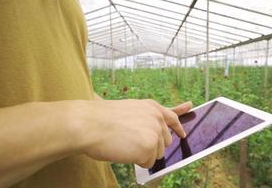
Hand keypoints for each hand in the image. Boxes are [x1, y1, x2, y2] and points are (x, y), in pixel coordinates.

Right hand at [71, 99, 191, 167]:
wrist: (88, 123)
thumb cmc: (101, 118)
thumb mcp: (130, 110)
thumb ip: (147, 118)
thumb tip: (158, 133)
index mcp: (151, 107)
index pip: (172, 117)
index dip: (178, 128)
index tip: (183, 134)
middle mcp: (157, 118)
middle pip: (165, 142)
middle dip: (151, 146)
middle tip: (131, 142)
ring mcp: (155, 132)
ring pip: (157, 154)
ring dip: (142, 154)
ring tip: (125, 143)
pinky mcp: (149, 147)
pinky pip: (148, 163)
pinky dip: (136, 161)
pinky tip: (124, 150)